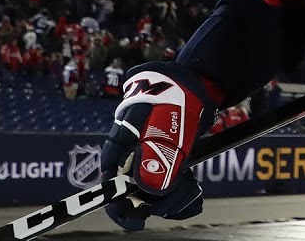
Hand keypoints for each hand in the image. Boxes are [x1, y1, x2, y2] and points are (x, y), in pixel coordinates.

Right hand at [99, 62, 218, 231]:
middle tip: (185, 190)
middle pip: (133, 195)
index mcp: (120, 143)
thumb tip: (148, 191)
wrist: (196, 85)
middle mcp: (130, 156)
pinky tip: (194, 193)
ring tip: (193, 186)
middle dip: (158, 202)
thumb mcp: (167, 124)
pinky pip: (167, 193)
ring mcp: (147, 162)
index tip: (138, 219)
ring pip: (153, 197)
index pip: (108, 183)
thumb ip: (157, 156)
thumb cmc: (176, 96)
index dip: (119, 206)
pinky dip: (181, 198)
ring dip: (174, 200)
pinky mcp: (164, 166)